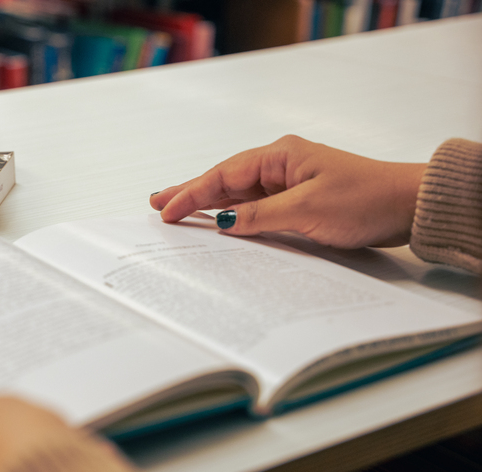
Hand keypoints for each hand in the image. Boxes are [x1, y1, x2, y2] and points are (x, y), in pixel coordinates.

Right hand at [150, 135, 426, 248]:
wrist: (407, 207)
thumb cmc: (365, 199)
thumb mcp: (306, 210)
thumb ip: (259, 216)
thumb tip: (220, 221)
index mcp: (280, 156)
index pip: (223, 175)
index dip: (191, 193)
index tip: (166, 209)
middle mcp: (280, 166)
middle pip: (224, 181)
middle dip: (189, 192)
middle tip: (156, 203)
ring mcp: (287, 184)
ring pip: (237, 196)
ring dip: (207, 205)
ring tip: (175, 212)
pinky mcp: (297, 203)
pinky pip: (255, 209)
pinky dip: (233, 216)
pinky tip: (216, 223)